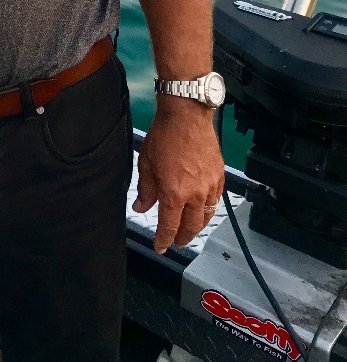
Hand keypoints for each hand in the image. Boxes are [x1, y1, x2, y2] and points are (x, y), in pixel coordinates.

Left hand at [132, 100, 224, 253]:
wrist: (186, 115)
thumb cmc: (164, 135)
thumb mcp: (146, 163)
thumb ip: (145, 190)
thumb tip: (141, 207)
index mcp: (174, 193)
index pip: (169, 226)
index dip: (163, 240)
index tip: (160, 246)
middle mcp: (195, 193)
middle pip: (191, 226)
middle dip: (182, 238)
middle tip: (175, 242)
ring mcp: (210, 185)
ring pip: (206, 216)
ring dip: (197, 227)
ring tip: (189, 231)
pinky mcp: (220, 176)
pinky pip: (216, 201)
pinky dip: (209, 210)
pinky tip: (203, 210)